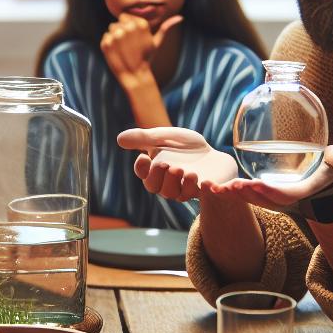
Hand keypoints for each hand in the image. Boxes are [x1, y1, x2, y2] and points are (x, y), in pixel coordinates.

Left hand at [100, 14, 182, 87]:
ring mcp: (116, 34)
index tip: (133, 39)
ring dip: (115, 37)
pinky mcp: (107, 42)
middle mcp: (128, 27)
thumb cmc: (147, 58)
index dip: (128, 27)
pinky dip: (108, 45)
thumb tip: (181, 18)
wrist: (135, 75)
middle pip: (118, 21)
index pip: (126, 16)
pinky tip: (116, 52)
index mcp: (140, 24)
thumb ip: (166, 28)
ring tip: (123, 48)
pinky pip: (105, 37)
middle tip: (128, 45)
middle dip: (121, 30)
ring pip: (111, 28)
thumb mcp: (157, 42)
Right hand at [118, 127, 238, 201]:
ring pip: (170, 193)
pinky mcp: (197, 192)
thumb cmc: (185, 146)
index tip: (143, 157)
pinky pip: (190, 195)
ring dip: (173, 181)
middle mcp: (164, 182)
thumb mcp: (164, 137)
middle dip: (156, 176)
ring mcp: (180, 189)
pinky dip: (191, 186)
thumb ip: (143, 138)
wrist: (213, 153)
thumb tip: (119, 139)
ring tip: (180, 169)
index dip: (141, 167)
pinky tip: (194, 175)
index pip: (142, 172)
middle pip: (153, 186)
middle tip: (163, 164)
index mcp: (153, 168)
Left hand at [203, 144, 332, 209]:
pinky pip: (242, 194)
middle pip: (261, 198)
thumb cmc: (328, 174)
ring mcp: (270, 199)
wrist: (321, 192)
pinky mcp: (261, 195)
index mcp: (299, 193)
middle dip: (245, 193)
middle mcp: (282, 200)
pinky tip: (211, 187)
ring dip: (230, 194)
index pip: (284, 194)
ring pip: (248, 198)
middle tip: (229, 187)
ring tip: (212, 188)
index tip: (258, 186)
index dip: (270, 191)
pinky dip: (227, 191)